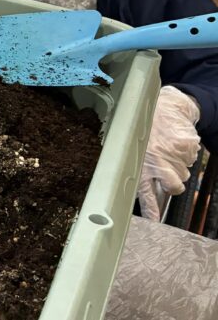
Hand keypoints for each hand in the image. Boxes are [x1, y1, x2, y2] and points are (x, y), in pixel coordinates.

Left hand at [136, 86, 200, 220]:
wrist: (168, 105)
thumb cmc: (150, 128)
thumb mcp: (138, 148)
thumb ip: (145, 171)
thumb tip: (151, 196)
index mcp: (142, 162)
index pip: (146, 192)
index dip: (152, 210)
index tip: (155, 224)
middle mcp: (157, 159)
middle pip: (175, 188)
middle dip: (174, 184)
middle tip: (169, 171)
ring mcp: (174, 153)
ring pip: (184, 174)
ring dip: (179, 166)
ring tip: (169, 149)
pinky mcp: (187, 146)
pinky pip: (192, 160)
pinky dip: (187, 154)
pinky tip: (177, 142)